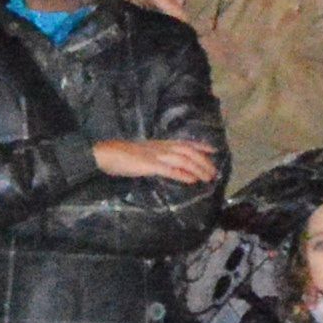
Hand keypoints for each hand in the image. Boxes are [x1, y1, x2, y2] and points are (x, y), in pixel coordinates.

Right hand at [91, 135, 219, 187]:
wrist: (108, 153)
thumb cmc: (124, 155)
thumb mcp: (145, 153)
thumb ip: (159, 157)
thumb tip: (171, 164)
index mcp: (161, 143)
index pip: (186, 143)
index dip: (201, 146)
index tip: (214, 150)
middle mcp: (162, 147)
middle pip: (188, 152)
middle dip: (203, 161)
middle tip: (214, 172)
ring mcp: (156, 156)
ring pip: (183, 160)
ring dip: (197, 168)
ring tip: (207, 177)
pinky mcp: (150, 165)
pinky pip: (170, 170)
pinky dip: (182, 174)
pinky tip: (191, 180)